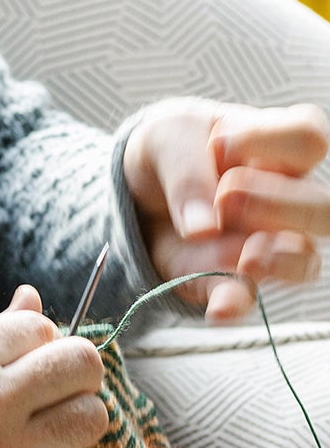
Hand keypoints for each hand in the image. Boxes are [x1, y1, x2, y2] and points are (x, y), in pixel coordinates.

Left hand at [122, 98, 329, 321]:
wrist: (136, 189)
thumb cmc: (168, 152)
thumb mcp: (164, 140)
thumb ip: (185, 171)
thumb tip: (203, 228)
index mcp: (273, 149)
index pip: (309, 139)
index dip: (269, 141)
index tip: (217, 145)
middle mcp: (281, 198)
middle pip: (323, 208)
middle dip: (279, 204)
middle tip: (226, 197)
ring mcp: (261, 243)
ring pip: (304, 260)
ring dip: (278, 260)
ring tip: (243, 256)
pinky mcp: (225, 276)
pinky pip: (245, 299)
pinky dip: (234, 305)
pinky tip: (219, 308)